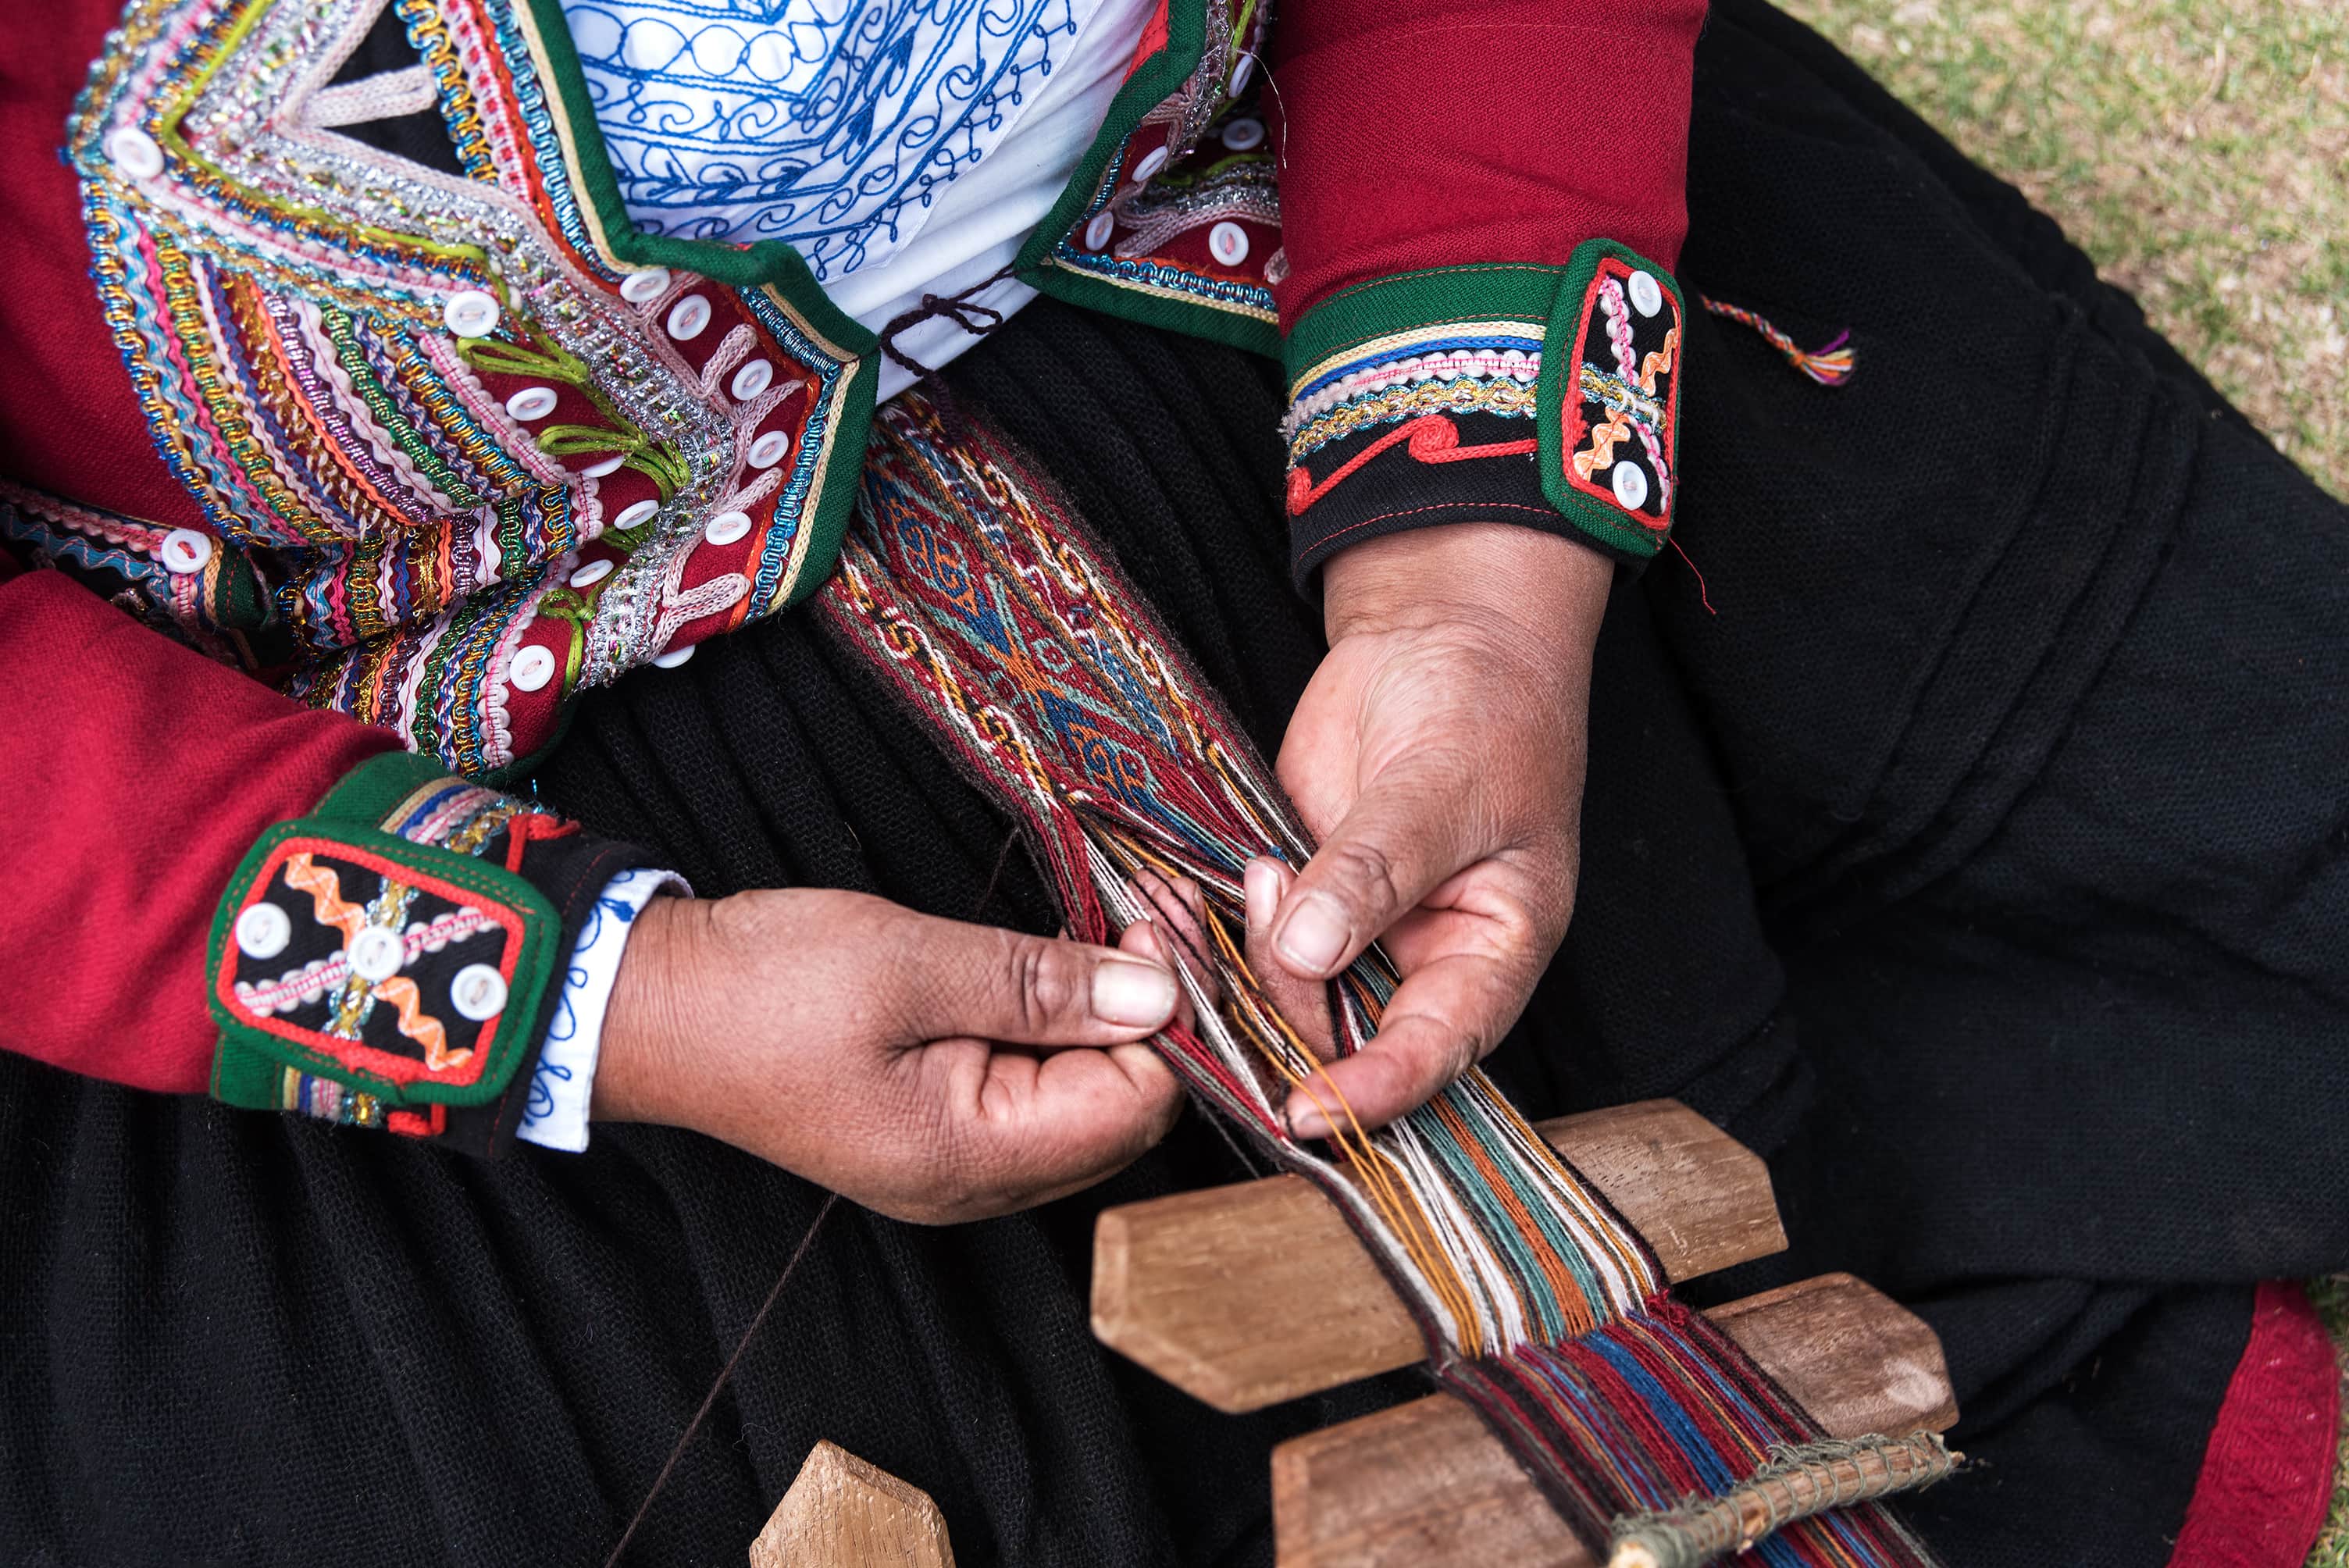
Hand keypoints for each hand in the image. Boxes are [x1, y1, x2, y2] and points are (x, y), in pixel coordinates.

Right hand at [592, 888, 1189, 1222]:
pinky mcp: (933, 1125)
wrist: (648, 1007)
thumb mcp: (912, 964)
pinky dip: (1061, 1025)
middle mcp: (975, 1182)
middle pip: (1123, 1111)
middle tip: (1147, 909)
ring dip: (1108, 1013)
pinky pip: (1034, 1088)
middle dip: (1150, 1014)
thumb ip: (1042, 984)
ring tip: (1110, 923)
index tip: (1155, 921)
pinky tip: (1060, 964)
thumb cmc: (763, 988)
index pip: (1138, 1105)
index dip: (1166, 1014)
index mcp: (972, 1158)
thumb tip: (1160, 993)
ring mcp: (953, 1161)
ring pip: (1083, 1096)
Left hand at [1264, 523, 1611, 1135]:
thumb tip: (1309, 947)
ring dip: (1247, 957)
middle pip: (1345, 1035)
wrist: (1442, 635)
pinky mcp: (1293, 892)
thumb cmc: (1488, 706)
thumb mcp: (1443, 785)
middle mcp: (1419, 959)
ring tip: (1265, 865)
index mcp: (1490, 952)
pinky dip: (1211, 927)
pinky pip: (1244, 936)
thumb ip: (1375, 868)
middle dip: (1287, 1008)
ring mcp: (1350, 929)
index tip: (1307, 1110)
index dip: (1374, 1089)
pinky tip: (1189, 900)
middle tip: (1263, 921)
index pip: (1436, 1049)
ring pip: (1284, 991)